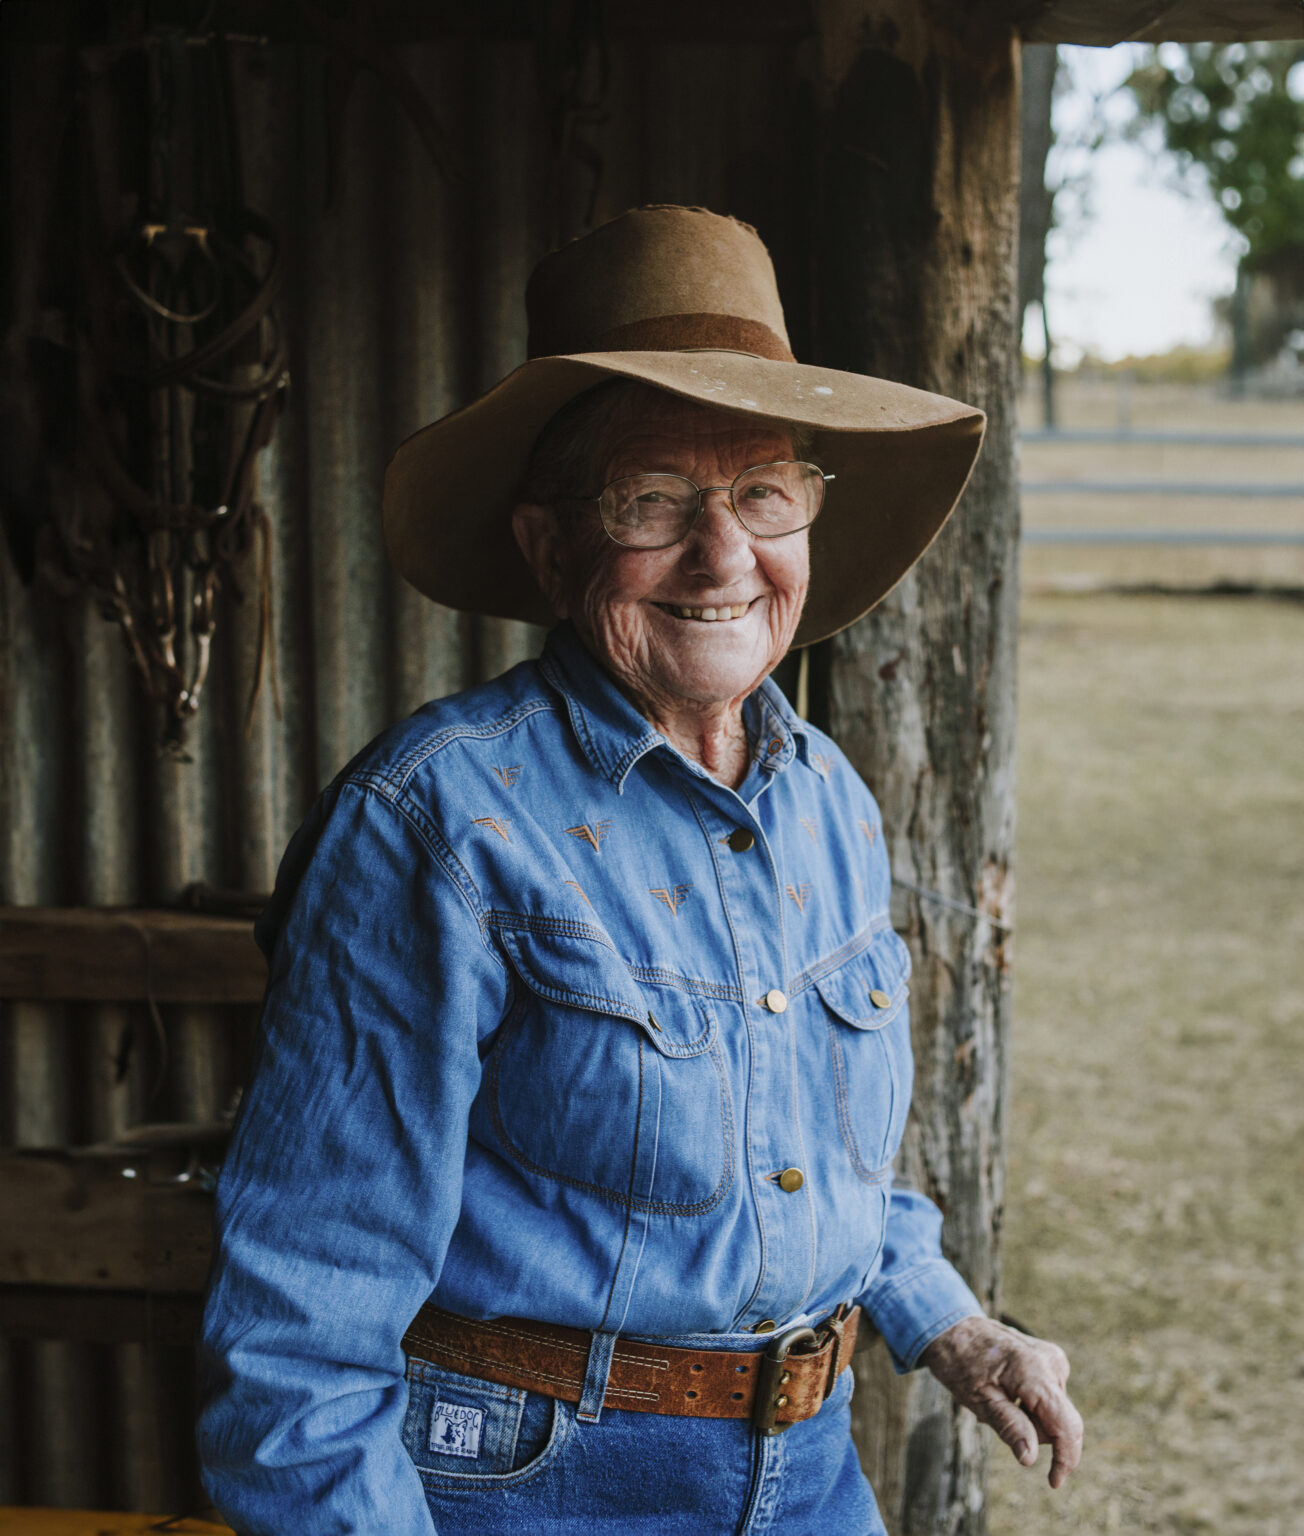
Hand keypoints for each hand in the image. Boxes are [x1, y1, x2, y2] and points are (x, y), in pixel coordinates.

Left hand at [919, 1315, 1082, 1488]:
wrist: (955, 1327)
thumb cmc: (961, 1362)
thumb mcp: (977, 1398)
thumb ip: (1008, 1426)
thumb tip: (1030, 1459)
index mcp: (1035, 1372)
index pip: (1066, 1426)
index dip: (1065, 1459)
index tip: (1053, 1483)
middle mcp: (1051, 1363)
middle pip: (1059, 1422)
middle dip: (1033, 1432)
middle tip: (994, 1416)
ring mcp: (1053, 1359)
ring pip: (1054, 1413)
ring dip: (1029, 1418)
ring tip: (997, 1400)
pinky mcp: (1051, 1361)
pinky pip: (1050, 1398)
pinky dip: (1031, 1405)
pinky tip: (1007, 1393)